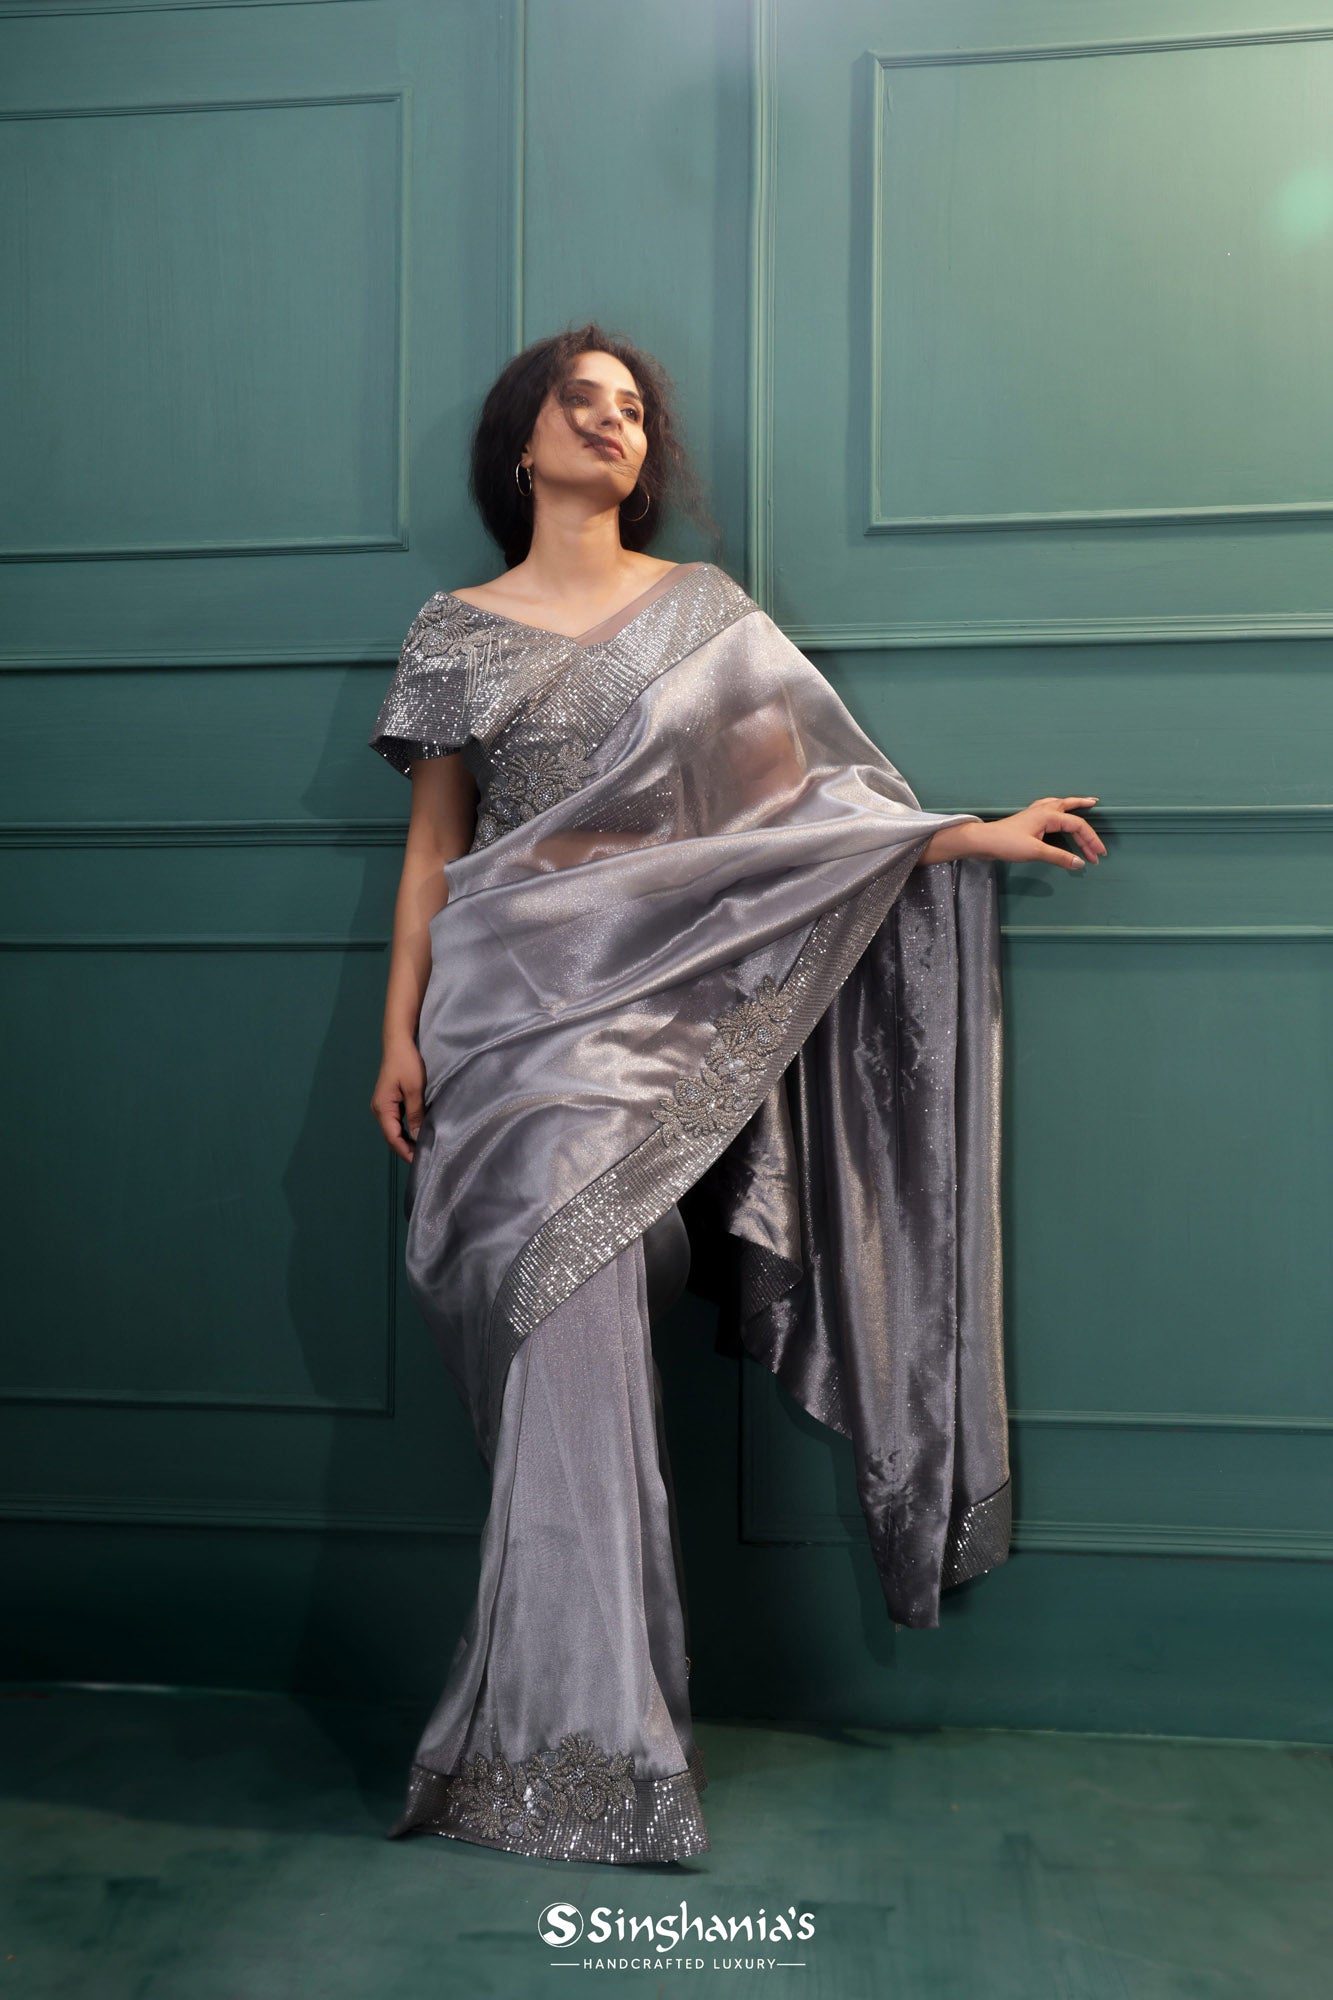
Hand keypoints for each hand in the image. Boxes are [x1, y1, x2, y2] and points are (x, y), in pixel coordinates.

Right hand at [371, 1038, 425, 1162]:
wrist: (398, 1043)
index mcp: (382, 1108)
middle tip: (426, 1158)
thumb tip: (419, 1137)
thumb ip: (416, 1114)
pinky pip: (397, 1122)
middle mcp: (379, 1110)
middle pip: (392, 1136)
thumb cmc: (406, 1064)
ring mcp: (383, 1106)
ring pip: (394, 1130)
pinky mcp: (389, 1102)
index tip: (420, 1161)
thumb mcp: (415, 1090)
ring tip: (424, 1150)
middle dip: (406, 1149)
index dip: (406, 1151)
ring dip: (407, 1140)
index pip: (393, 1137)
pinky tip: (418, 1134)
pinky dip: (406, 1130)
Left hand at [978, 796, 1105, 870]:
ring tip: (1089, 803)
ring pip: (1062, 806)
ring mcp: (1036, 813)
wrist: (983, 841)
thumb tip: (1080, 863)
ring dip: (1077, 806)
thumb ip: (1059, 857)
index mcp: (1049, 815)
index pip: (1078, 825)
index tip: (1099, 856)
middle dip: (1088, 832)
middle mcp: (1045, 810)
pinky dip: (1061, 808)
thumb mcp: (1036, 852)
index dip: (1091, 840)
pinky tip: (1060, 808)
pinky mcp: (1030, 819)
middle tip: (1099, 847)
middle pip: (1073, 816)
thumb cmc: (1007, 843)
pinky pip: (1052, 808)